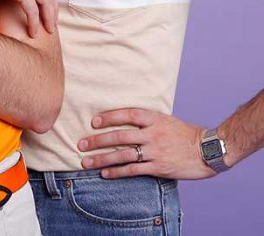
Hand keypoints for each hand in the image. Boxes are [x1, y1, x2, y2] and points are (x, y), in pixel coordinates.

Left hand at [78, 108, 212, 178]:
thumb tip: (122, 118)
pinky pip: (134, 170)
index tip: (93, 121)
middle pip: (119, 136)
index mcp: (154, 119)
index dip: (109, 117)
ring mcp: (155, 151)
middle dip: (97, 140)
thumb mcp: (164, 119)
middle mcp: (152, 134)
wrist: (207, 150)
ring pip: (123, 155)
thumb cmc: (184, 133)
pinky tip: (105, 174)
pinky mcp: (159, 168)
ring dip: (102, 159)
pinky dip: (118, 172)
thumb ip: (145, 120)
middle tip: (81, 144)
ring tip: (86, 162)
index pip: (127, 114)